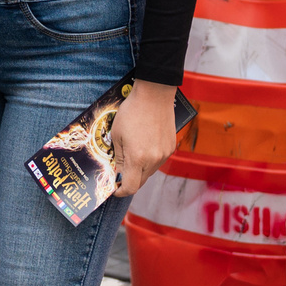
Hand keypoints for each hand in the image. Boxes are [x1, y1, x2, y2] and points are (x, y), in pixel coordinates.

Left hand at [109, 80, 179, 197]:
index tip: (115, 188)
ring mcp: (164, 154)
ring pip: (150, 172)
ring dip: (140, 169)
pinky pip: (158, 161)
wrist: (155, 94)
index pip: (131, 187)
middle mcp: (154, 160)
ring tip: (131, 155)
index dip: (121, 191)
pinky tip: (143, 146)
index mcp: (138, 158)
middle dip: (129, 180)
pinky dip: (149, 160)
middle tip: (119, 172)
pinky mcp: (171, 147)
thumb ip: (117, 156)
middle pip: (141, 181)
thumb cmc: (132, 112)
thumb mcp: (117, 134)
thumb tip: (117, 171)